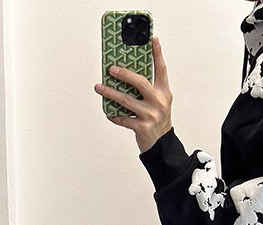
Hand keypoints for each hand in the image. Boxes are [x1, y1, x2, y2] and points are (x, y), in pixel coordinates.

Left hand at [95, 36, 172, 153]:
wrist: (162, 146)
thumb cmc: (158, 121)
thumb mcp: (158, 102)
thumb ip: (148, 89)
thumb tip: (126, 76)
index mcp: (164, 93)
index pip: (161, 69)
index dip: (158, 54)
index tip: (152, 39)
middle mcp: (158, 102)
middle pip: (140, 83)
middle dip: (124, 74)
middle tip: (111, 68)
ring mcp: (150, 115)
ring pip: (126, 100)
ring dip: (110, 93)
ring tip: (99, 87)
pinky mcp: (142, 128)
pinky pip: (123, 119)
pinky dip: (114, 115)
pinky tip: (108, 111)